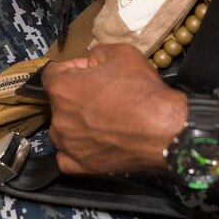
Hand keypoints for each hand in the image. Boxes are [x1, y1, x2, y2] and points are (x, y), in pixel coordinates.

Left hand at [43, 44, 187, 175]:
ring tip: (104, 118)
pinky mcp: (80, 165)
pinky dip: (77, 148)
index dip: (72, 68)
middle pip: (59, 101)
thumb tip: (91, 60)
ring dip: (77, 121)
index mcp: (63, 88)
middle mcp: (59, 118)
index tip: (87, 70)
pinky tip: (93, 140)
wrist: (165, 129)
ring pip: (64, 128)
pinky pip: (68, 155)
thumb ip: (97, 53)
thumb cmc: (143, 93)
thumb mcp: (121, 53)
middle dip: (76, 94)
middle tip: (103, 94)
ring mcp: (68, 144)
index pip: (53, 73)